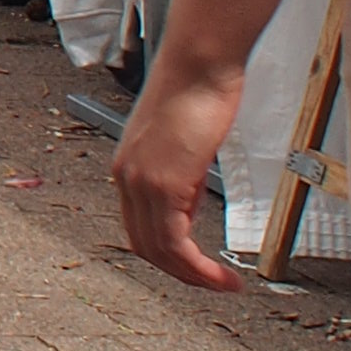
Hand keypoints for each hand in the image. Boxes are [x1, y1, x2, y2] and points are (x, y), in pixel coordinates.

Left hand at [113, 50, 248, 292]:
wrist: (200, 63)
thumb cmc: (197, 92)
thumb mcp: (183, 144)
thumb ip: (180, 177)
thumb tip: (189, 207)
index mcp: (128, 167)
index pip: (139, 227)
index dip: (168, 255)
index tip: (196, 267)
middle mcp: (126, 176)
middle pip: (145, 246)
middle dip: (181, 273)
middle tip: (214, 284)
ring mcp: (141, 181)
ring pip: (159, 252)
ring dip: (193, 277)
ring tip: (224, 286)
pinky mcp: (163, 183)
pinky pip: (175, 244)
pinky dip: (198, 268)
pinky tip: (221, 276)